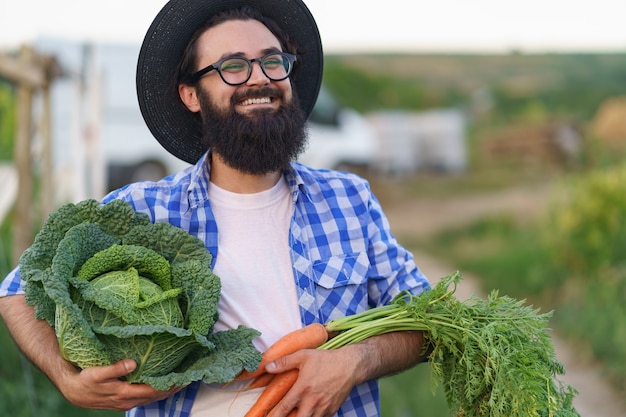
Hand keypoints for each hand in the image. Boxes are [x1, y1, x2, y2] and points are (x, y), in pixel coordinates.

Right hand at [60, 359, 181, 410]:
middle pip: (156, 396)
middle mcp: (129, 400)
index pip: (152, 391)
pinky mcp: (125, 399)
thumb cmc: (85, 381)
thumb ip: (115, 369)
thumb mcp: (97, 373)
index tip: (181, 378)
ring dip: (167, 391)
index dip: (168, 385)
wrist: (74, 392)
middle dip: (172, 388)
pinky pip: (146, 397)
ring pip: (152, 398)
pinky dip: (157, 391)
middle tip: (188, 379)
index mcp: (125, 393)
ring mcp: (128, 401)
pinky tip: (164, 385)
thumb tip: (132, 363)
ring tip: (181, 382)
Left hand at [264, 347, 361, 416]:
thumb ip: (284, 362)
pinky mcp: (332, 410)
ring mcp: (323, 408)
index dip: (274, 415)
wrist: (350, 365)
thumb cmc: (326, 359)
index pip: (284, 408)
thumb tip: (267, 366)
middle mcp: (312, 402)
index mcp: (302, 389)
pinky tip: (311, 411)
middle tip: (284, 416)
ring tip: (298, 413)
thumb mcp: (303, 356)